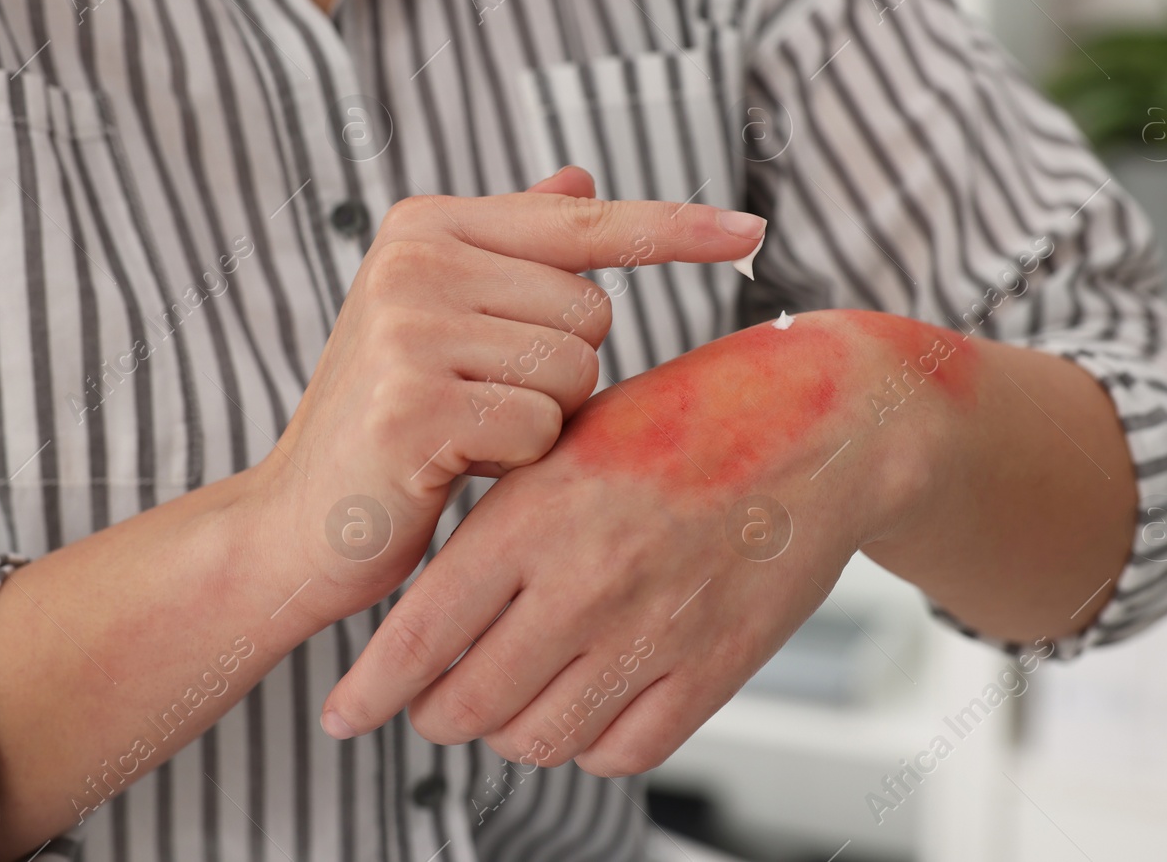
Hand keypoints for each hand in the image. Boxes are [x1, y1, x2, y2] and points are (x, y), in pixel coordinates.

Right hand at [244, 169, 769, 628]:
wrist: (296, 524)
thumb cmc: (389, 420)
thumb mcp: (444, 317)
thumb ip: (514, 249)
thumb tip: (581, 176)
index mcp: (426, 226)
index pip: (582, 222)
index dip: (674, 227)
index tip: (752, 230)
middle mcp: (413, 259)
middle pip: (591, 310)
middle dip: (563, 370)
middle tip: (482, 400)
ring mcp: (408, 328)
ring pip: (574, 369)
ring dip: (541, 418)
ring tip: (466, 431)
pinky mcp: (412, 403)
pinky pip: (541, 425)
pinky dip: (517, 460)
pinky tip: (453, 465)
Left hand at [318, 310, 979, 770]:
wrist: (824, 422)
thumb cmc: (690, 414)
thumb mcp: (573, 435)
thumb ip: (505, 515)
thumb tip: (437, 593)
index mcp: (537, 513)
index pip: (421, 633)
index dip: (369, 689)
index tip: (343, 712)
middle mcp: (587, 582)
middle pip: (468, 705)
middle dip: (434, 715)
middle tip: (432, 703)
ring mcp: (655, 634)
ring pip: (539, 740)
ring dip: (509, 732)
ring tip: (508, 701)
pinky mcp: (717, 668)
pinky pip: (625, 751)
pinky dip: (590, 744)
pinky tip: (586, 705)